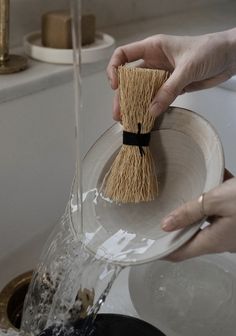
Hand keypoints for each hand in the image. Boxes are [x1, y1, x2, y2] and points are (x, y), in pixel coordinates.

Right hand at [107, 28, 235, 119]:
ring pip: (142, 91)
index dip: (115, 69)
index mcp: (152, 48)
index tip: (115, 86)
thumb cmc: (209, 50)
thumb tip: (152, 110)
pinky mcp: (171, 88)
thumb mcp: (187, 68)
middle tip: (119, 113)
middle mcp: (153, 62)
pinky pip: (156, 99)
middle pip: (130, 79)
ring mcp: (161, 76)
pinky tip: (144, 118)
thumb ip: (170, 89)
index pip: (123, 55)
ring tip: (127, 120)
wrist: (229, 57)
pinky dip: (150, 108)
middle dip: (122, 96)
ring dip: (134, 105)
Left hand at [161, 170, 235, 261]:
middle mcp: (222, 240)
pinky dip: (209, 202)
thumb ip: (190, 212)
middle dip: (176, 227)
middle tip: (157, 216)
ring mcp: (231, 230)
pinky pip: (218, 212)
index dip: (164, 251)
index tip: (147, 245)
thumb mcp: (217, 201)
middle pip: (192, 237)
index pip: (181, 253)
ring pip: (205, 222)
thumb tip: (165, 225)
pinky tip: (204, 185)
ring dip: (193, 211)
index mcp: (214, 241)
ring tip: (175, 198)